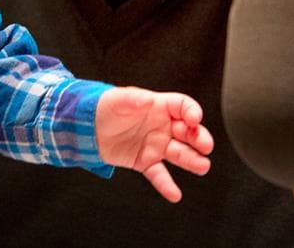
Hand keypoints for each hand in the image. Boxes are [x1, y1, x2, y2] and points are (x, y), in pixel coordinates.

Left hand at [95, 87, 213, 202]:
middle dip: (199, 138)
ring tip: (202, 167)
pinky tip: (174, 194)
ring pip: (179, 154)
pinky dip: (166, 185)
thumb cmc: (105, 107)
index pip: (182, 106)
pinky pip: (159, 174)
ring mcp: (156, 145)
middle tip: (206, 146)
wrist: (87, 127)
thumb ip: (132, 98)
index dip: (192, 112)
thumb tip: (146, 99)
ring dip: (192, 160)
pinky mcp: (145, 162)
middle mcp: (162, 126)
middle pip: (188, 132)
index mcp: (158, 107)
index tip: (194, 119)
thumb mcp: (117, 99)